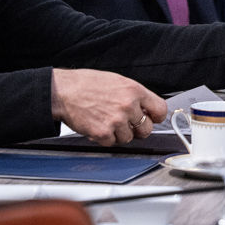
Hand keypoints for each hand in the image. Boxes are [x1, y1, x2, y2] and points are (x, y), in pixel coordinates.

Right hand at [50, 69, 166, 145]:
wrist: (64, 91)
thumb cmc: (87, 84)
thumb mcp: (117, 81)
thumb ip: (133, 95)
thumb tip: (145, 107)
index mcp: (134, 90)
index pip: (160, 109)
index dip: (155, 116)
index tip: (151, 118)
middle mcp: (128, 106)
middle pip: (147, 129)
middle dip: (137, 128)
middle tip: (125, 123)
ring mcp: (116, 121)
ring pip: (129, 138)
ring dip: (119, 134)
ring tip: (107, 121)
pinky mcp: (103, 133)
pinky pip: (112, 143)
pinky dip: (105, 138)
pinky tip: (98, 125)